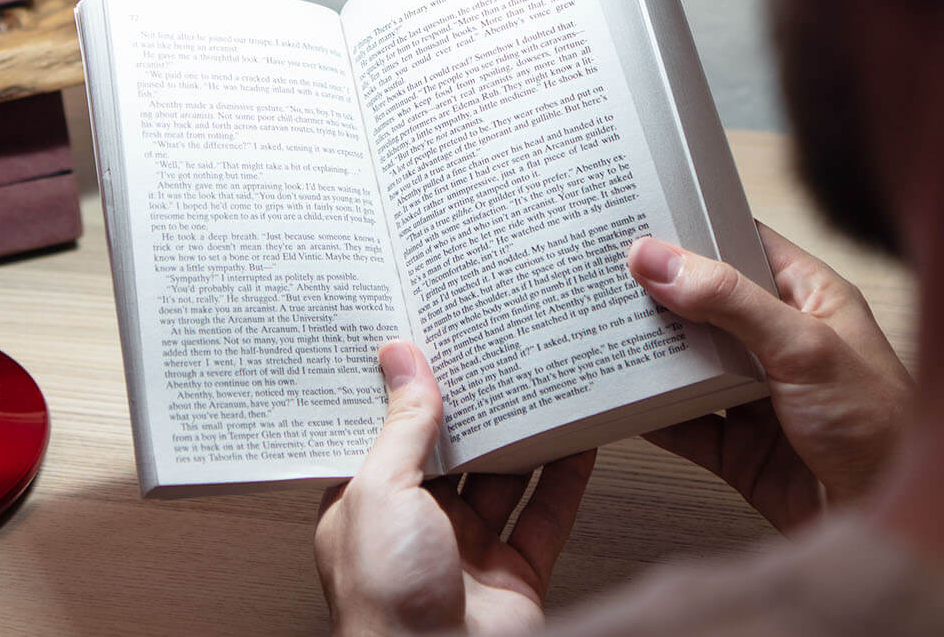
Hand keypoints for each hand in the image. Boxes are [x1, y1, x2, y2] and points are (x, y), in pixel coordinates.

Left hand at [315, 341, 596, 634]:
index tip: (426, 339)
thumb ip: (402, 427)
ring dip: (523, 436)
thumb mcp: (381, 493)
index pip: (385, 434)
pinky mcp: (515, 577)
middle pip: (451, 452)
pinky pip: (545, 516)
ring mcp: (467, 554)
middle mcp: (415, 530)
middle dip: (473, 407)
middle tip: (493, 351)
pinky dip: (566, 478)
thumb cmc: (386, 604)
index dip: (404, 389)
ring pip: (502, 479)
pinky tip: (578, 441)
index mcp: (365, 509)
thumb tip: (401, 361)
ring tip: (541, 382)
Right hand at [627, 223, 911, 532]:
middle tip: (604, 274)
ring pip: (690, 365)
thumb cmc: (882, 428)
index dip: (695, 230)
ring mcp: (759, 397)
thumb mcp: (803, 345)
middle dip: (659, 294)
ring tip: (601, 331)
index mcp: (810, 300)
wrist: (891, 520)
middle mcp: (782, 343)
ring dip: (652, 355)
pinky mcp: (741, 448)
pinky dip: (653, 415)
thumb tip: (658, 259)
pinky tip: (623, 401)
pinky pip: (685, 424)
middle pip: (706, 306)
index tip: (641, 218)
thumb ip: (728, 300)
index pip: (743, 245)